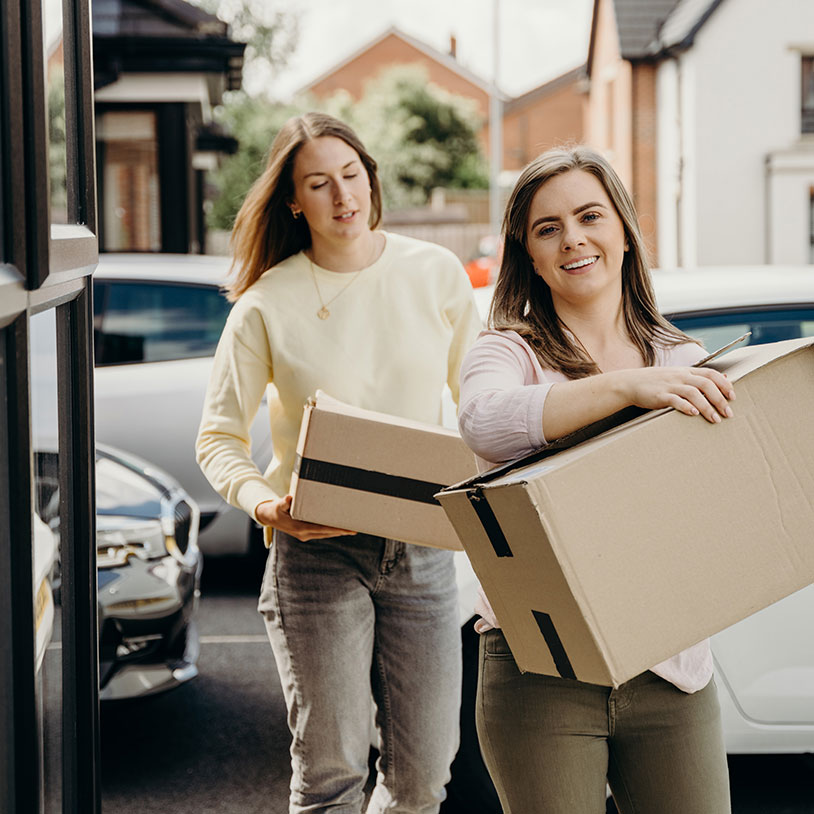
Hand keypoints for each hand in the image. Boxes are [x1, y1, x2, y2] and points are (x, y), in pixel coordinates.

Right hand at [254, 495, 355, 541]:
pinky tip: (340, 528)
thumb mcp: (278, 504)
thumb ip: (284, 502)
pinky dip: (331, 531)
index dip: (335, 529)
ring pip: (326, 534)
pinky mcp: (306, 533)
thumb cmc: (276, 509)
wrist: (269, 517)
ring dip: (338, 532)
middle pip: (327, 533)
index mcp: (300, 528)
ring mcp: (305, 535)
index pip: (322, 529)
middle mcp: (304, 534)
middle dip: (341, 531)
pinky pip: (322, 533)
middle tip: (355, 529)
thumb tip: (289, 498)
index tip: (346, 528)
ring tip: (351, 529)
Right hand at [617, 366, 734, 422]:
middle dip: (720, 399)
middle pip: (706, 384)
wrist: (630, 383)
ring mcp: (670, 385)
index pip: (711, 374)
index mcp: (686, 371)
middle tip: (728, 413)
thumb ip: (696, 377)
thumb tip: (721, 377)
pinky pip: (675, 400)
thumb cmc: (655, 381)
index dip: (724, 385)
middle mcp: (680, 376)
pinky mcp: (660, 395)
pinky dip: (686, 407)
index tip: (733, 397)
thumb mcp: (677, 375)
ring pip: (694, 393)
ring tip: (715, 419)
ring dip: (707, 407)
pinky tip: (693, 413)